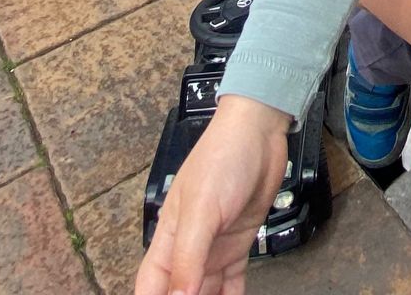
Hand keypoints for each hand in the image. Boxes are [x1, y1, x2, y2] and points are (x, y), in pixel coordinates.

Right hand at [134, 95, 290, 294]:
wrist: (259, 132)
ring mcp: (213, 246)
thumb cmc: (223, 157)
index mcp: (169, 239)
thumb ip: (189, 256)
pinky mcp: (237, 243)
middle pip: (178, 293)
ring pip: (204, 292)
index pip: (151, 286)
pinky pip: (230, 282)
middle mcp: (189, 247)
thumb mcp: (202, 209)